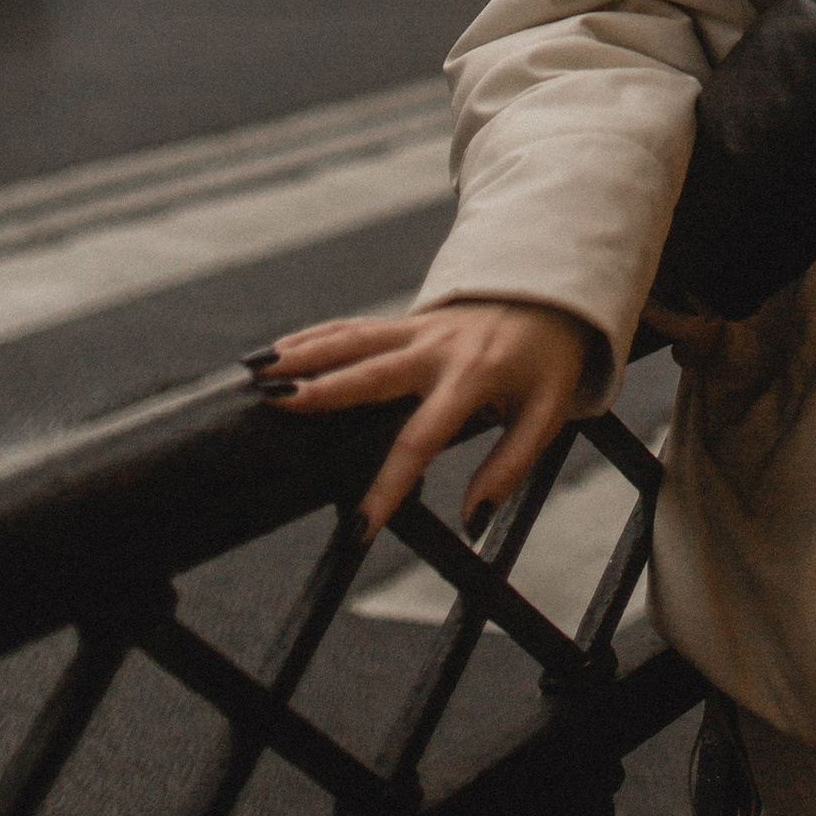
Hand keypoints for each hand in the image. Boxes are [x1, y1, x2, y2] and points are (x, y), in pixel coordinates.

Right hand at [251, 300, 589, 536]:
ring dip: (307, 354)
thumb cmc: (550, 359)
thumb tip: (471, 519)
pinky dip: (318, 335)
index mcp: (473, 378)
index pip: (421, 439)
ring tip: (260, 373)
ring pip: (355, 340)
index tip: (359, 525)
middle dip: (324, 390)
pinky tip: (281, 349)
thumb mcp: (548, 412)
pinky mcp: (411, 322)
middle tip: (278, 407)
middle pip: (372, 372)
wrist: (555, 290)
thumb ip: (510, 466)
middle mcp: (438, 349)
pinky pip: (359, 328)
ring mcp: (421, 330)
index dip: (389, 484)